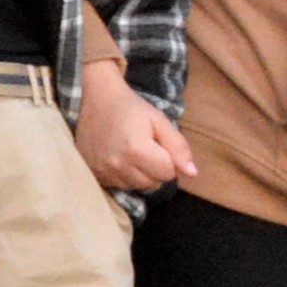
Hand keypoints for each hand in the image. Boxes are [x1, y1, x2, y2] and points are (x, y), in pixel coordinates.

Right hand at [76, 63, 200, 194]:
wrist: (97, 99)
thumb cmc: (131, 108)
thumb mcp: (159, 121)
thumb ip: (178, 146)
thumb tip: (192, 173)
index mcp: (137, 150)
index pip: (168, 173)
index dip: (170, 159)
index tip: (159, 144)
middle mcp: (118, 165)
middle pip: (153, 184)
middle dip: (156, 169)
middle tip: (148, 148)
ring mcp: (104, 171)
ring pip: (137, 187)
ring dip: (141, 175)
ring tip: (134, 154)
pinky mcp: (95, 174)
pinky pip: (119, 186)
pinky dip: (125, 176)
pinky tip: (121, 159)